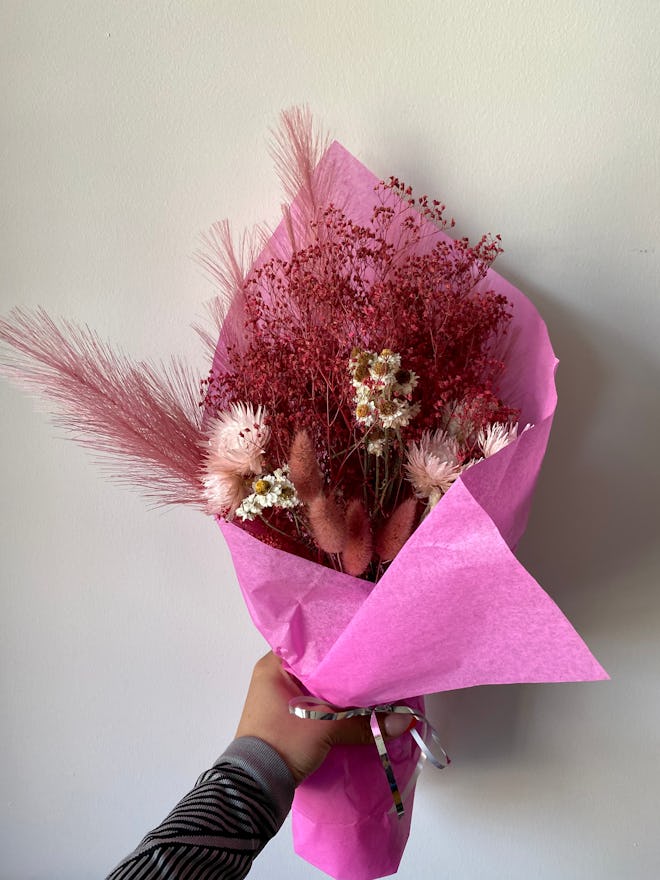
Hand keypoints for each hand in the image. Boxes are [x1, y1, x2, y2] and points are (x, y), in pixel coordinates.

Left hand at [235, 652, 412, 784]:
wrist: (255, 787)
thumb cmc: (283, 743)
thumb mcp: (326, 729)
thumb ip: (365, 723)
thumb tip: (406, 720)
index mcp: (274, 666)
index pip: (313, 645)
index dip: (339, 646)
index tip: (365, 646)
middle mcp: (273, 677)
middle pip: (317, 668)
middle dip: (343, 672)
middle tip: (373, 666)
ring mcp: (278, 699)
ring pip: (317, 688)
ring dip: (339, 693)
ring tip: (370, 686)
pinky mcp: (285, 719)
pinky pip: (314, 705)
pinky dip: (332, 708)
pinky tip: (355, 708)